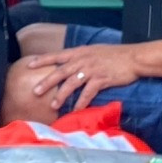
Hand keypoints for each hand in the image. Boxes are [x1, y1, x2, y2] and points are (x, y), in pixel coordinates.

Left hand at [26, 44, 140, 110]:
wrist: (133, 57)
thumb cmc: (114, 55)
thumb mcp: (93, 51)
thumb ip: (80, 58)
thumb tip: (68, 66)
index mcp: (79, 52)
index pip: (57, 55)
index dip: (42, 60)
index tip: (28, 65)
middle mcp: (83, 60)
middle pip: (61, 71)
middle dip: (47, 81)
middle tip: (35, 91)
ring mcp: (92, 69)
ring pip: (72, 83)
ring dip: (62, 95)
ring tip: (53, 105)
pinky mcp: (102, 79)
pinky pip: (88, 93)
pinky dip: (81, 102)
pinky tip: (75, 110)